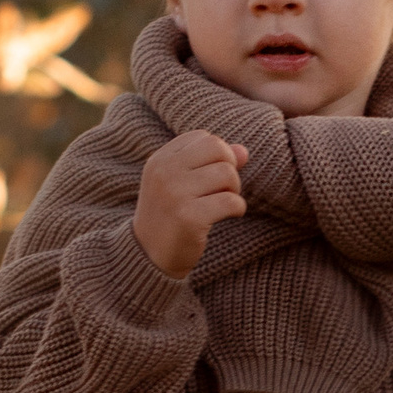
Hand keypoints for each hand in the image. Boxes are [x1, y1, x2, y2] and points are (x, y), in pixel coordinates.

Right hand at [134, 130, 246, 278]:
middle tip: (224, 189)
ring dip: (234, 190)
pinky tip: (228, 216)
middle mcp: (164, 173)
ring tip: (223, 203)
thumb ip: (210, 163)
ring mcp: (175, 195)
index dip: (217, 155)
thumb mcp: (181, 183)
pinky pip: (231, 202)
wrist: (149, 255)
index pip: (203, 137)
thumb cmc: (170, 215)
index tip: (212, 176)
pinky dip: (238, 209)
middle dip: (230, 168)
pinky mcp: (189, 218)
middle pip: (218, 150)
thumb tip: (243, 150)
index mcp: (160, 160)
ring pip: (227, 174)